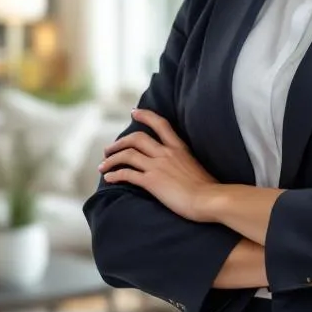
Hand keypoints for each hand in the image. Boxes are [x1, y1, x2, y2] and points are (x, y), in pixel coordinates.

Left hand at [98, 108, 218, 221]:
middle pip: (136, 138)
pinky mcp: (152, 181)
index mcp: (179, 147)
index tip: (134, 112)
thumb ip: (183, 162)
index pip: (160, 124)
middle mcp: (166, 153)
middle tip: (108, 149)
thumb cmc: (208, 189)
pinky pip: (127, 174)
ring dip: (112, 159)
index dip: (145, 116)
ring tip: (103, 165)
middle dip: (119, 142)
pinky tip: (109, 179)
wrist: (209, 199)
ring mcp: (157, 166)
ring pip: (127, 155)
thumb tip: (177, 167)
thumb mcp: (195, 166)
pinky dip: (115, 175)